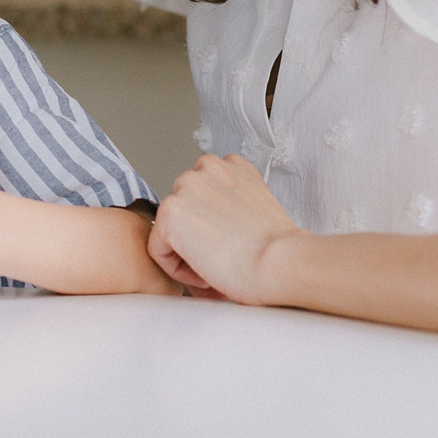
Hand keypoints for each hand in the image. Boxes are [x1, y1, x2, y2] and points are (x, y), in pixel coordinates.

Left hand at [148, 154, 301, 302]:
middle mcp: (208, 168)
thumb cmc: (277, 249)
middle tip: (222, 257)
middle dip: (196, 235)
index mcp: (232, 166)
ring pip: (169, 229)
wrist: (280, 263)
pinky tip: (204, 271)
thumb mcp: (258, 208)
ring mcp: (186, 187)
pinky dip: (176, 268)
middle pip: (184, 209)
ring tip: (214, 264)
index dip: (212, 225)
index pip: (202, 193)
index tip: (230, 243)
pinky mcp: (170, 212)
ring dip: (185, 251)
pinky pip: (158, 249)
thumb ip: (231, 204)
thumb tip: (212, 226)